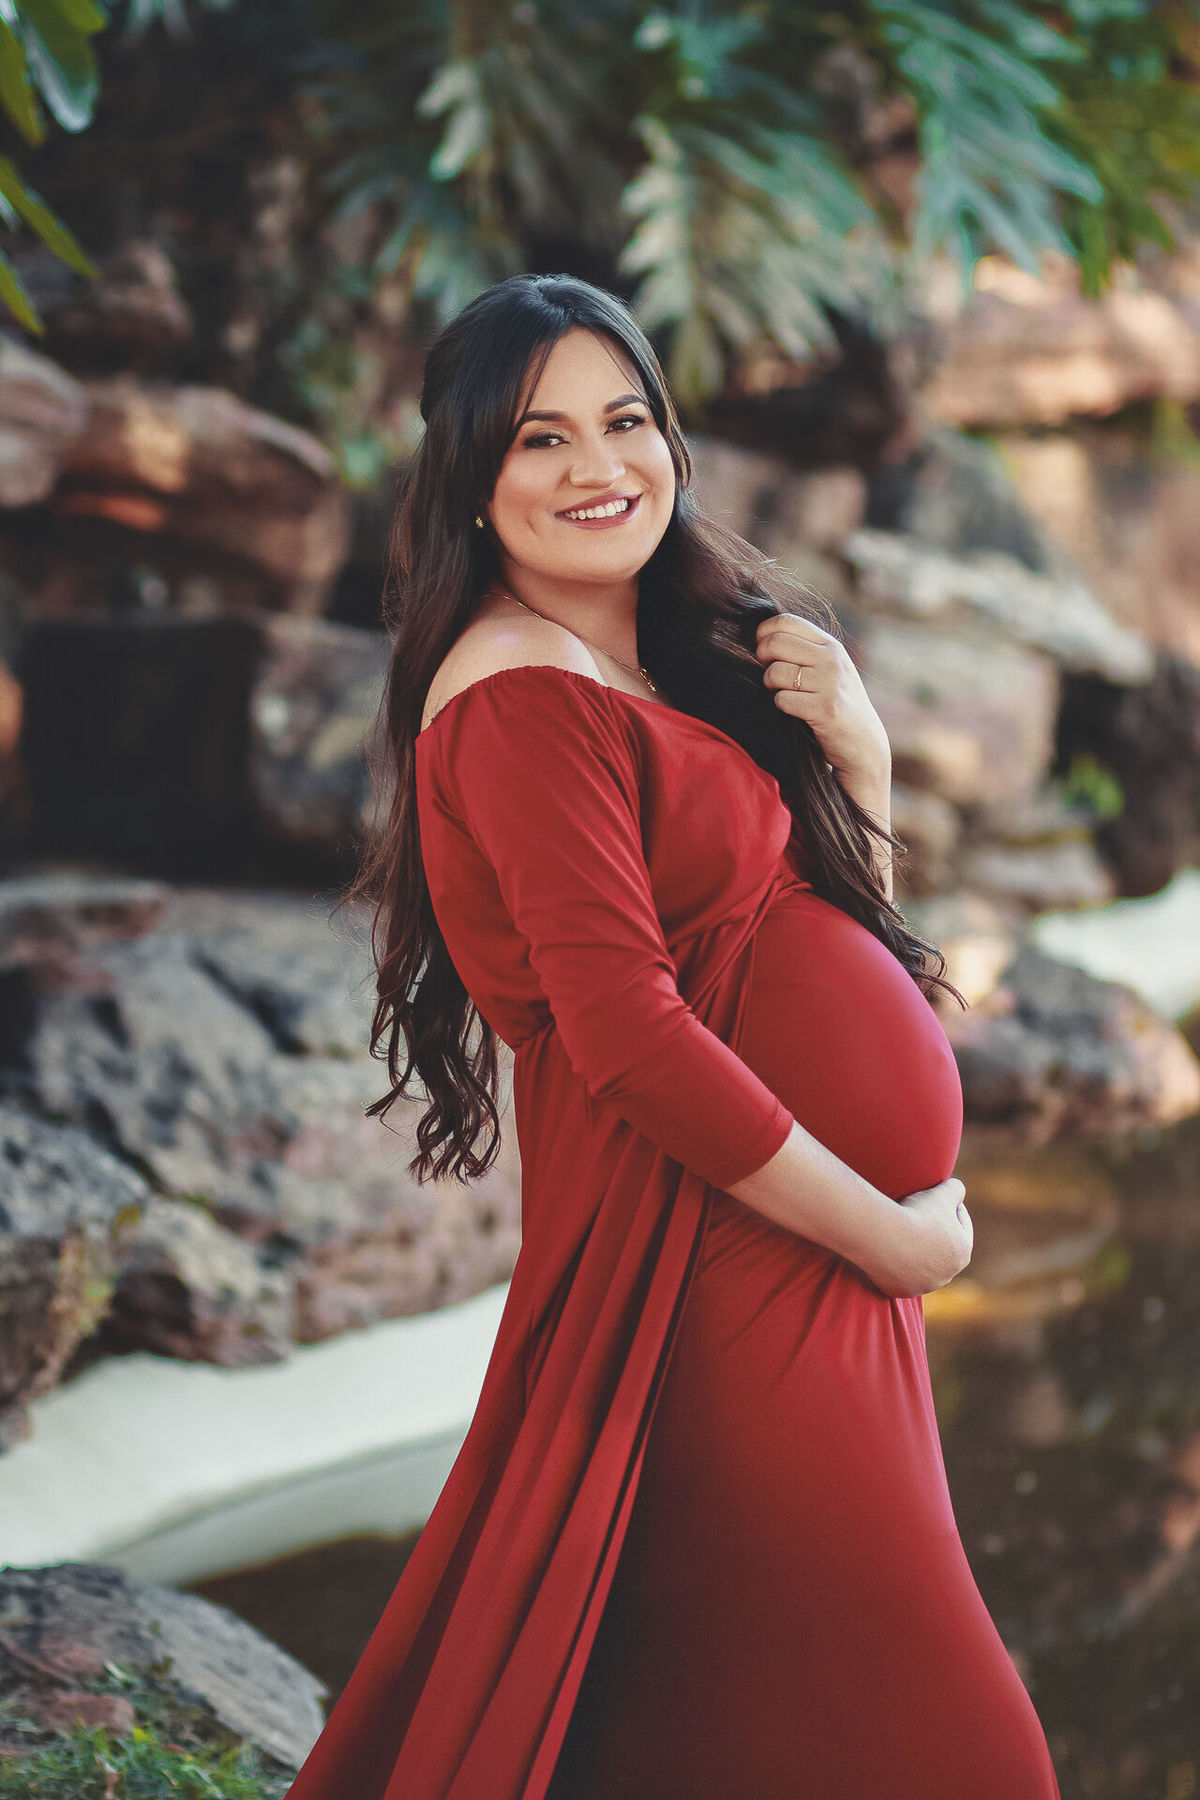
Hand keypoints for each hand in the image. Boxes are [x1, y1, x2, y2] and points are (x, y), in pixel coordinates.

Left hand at [755, 613, 889, 788]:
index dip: (764, 633)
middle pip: (775, 643)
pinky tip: (795, 711)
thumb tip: (763, 636)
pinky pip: (782, 699)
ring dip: (771, 687)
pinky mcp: (824, 709)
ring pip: (775, 673)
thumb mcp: (829, 669)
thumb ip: (805, 650)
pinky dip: (782, 707)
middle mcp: (831, 659)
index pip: (787, 621)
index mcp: (831, 645)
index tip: (762, 648)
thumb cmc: (838, 704)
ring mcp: (829, 684)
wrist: (863, 743)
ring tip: (785, 694)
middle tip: (770, 675)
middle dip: (762, 659)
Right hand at [865, 1179, 973, 1298]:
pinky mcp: (900, 1291)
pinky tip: (888, 1249)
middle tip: (917, 1215)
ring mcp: (923, 1286)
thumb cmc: (917, 1214)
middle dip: (934, 1233)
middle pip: (942, 1249)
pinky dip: (896, 1265)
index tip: (936, 1197)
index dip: (950, 1207)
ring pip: (922, 1266)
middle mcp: (947, 1274)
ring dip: (916, 1252)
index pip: (961, 1224)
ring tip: (901, 1233)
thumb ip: (957, 1189)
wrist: (885, 1236)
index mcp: (963, 1251)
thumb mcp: (943, 1192)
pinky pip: (899, 1276)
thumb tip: (958, 1190)